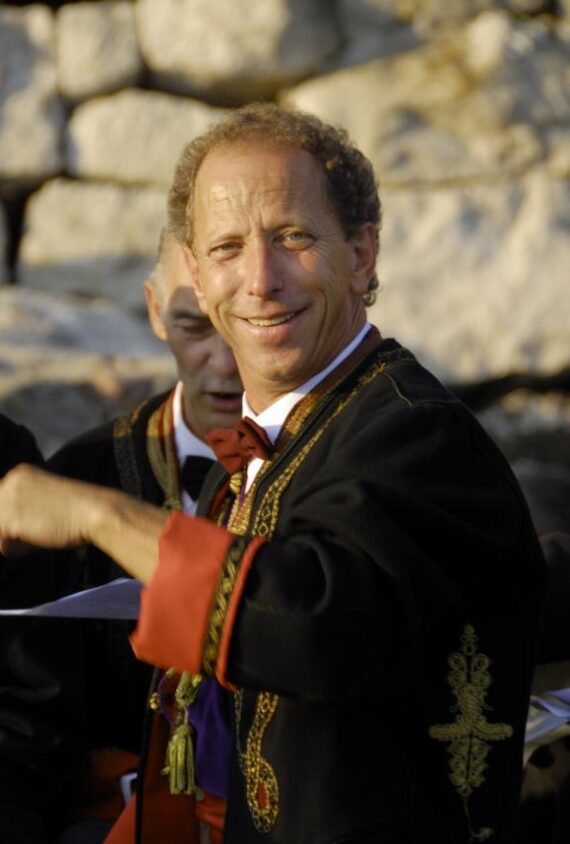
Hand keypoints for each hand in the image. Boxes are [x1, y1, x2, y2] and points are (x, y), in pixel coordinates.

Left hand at [0, 464, 167, 580]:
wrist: (95, 511)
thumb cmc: (78, 509)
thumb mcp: (45, 498)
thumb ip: (24, 505)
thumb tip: (7, 529)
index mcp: (19, 473)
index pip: (1, 503)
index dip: (18, 518)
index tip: (40, 519)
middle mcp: (9, 482)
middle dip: (15, 528)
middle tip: (44, 524)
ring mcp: (7, 501)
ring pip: (1, 532)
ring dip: (20, 539)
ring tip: (43, 530)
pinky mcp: (9, 521)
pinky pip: (4, 546)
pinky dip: (22, 549)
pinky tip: (42, 537)